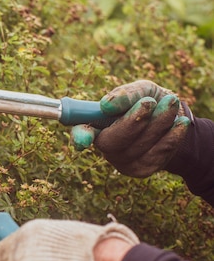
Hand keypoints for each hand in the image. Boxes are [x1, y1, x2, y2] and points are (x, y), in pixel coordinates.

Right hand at [72, 80, 190, 176]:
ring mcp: (121, 161)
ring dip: (158, 122)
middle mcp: (105, 146)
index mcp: (96, 124)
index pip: (80, 131)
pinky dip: (171, 136)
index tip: (83, 139)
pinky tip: (180, 123)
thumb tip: (107, 105)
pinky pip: (156, 154)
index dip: (79, 136)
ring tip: (171, 102)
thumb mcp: (141, 90)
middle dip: (132, 122)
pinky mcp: (141, 170)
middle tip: (149, 102)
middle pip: (111, 142)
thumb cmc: (149, 101)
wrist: (175, 119)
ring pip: (138, 146)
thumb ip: (125, 94)